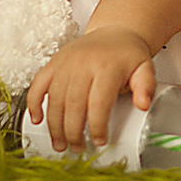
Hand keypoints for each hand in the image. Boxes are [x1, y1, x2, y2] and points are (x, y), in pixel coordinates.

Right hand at [25, 27, 156, 152]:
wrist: (115, 31)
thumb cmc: (128, 55)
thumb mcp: (145, 68)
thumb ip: (146, 86)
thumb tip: (143, 105)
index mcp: (107, 66)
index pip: (98, 102)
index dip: (97, 126)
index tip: (99, 142)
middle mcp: (83, 63)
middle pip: (73, 103)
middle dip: (73, 131)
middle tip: (77, 149)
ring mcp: (66, 62)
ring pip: (54, 98)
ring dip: (54, 125)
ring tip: (60, 144)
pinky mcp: (54, 62)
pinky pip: (38, 83)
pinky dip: (34, 102)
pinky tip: (36, 119)